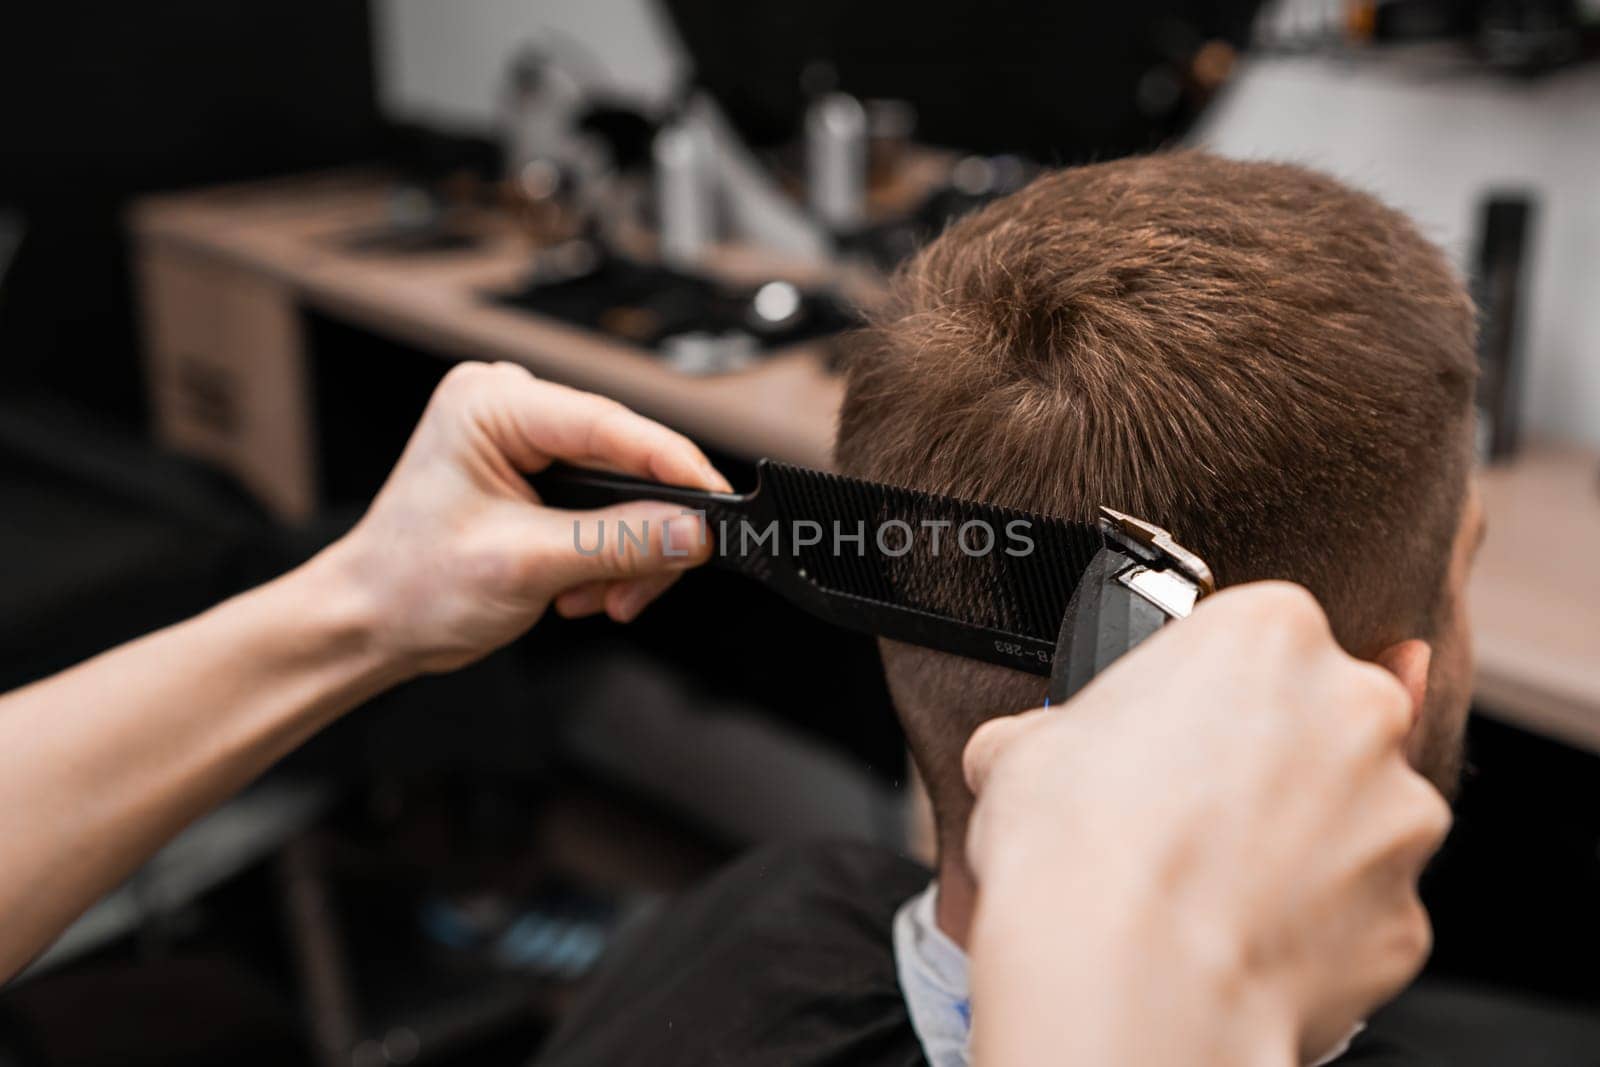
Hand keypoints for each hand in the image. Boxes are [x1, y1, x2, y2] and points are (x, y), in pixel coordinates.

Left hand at [323, 362, 730, 674]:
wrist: (371, 623)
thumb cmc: (411, 586)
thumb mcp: (523, 566)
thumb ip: (616, 543)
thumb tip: (693, 531)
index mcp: (492, 404)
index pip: (608, 424)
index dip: (672, 464)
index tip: (718, 502)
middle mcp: (510, 408)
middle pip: (625, 460)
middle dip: (642, 530)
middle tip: (640, 586)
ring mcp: (525, 441)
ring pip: (624, 490)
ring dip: (626, 553)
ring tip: (597, 598)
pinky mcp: (539, 475)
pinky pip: (606, 507)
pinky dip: (610, 555)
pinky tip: (584, 588)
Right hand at [962, 582, 1450, 1066]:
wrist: (1128, 983)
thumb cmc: (1080, 849)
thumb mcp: (1022, 747)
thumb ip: (1058, 731)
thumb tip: (1034, 753)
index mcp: (1269, 633)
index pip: (1258, 636)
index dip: (1209, 686)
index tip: (1177, 725)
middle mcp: (1356, 710)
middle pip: (1327, 717)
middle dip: (1274, 758)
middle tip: (1193, 805)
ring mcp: (1397, 817)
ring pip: (1356, 817)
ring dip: (1302, 841)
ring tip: (1211, 883)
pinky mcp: (1407, 917)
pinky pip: (1362, 910)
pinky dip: (1315, 924)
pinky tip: (1242, 937)